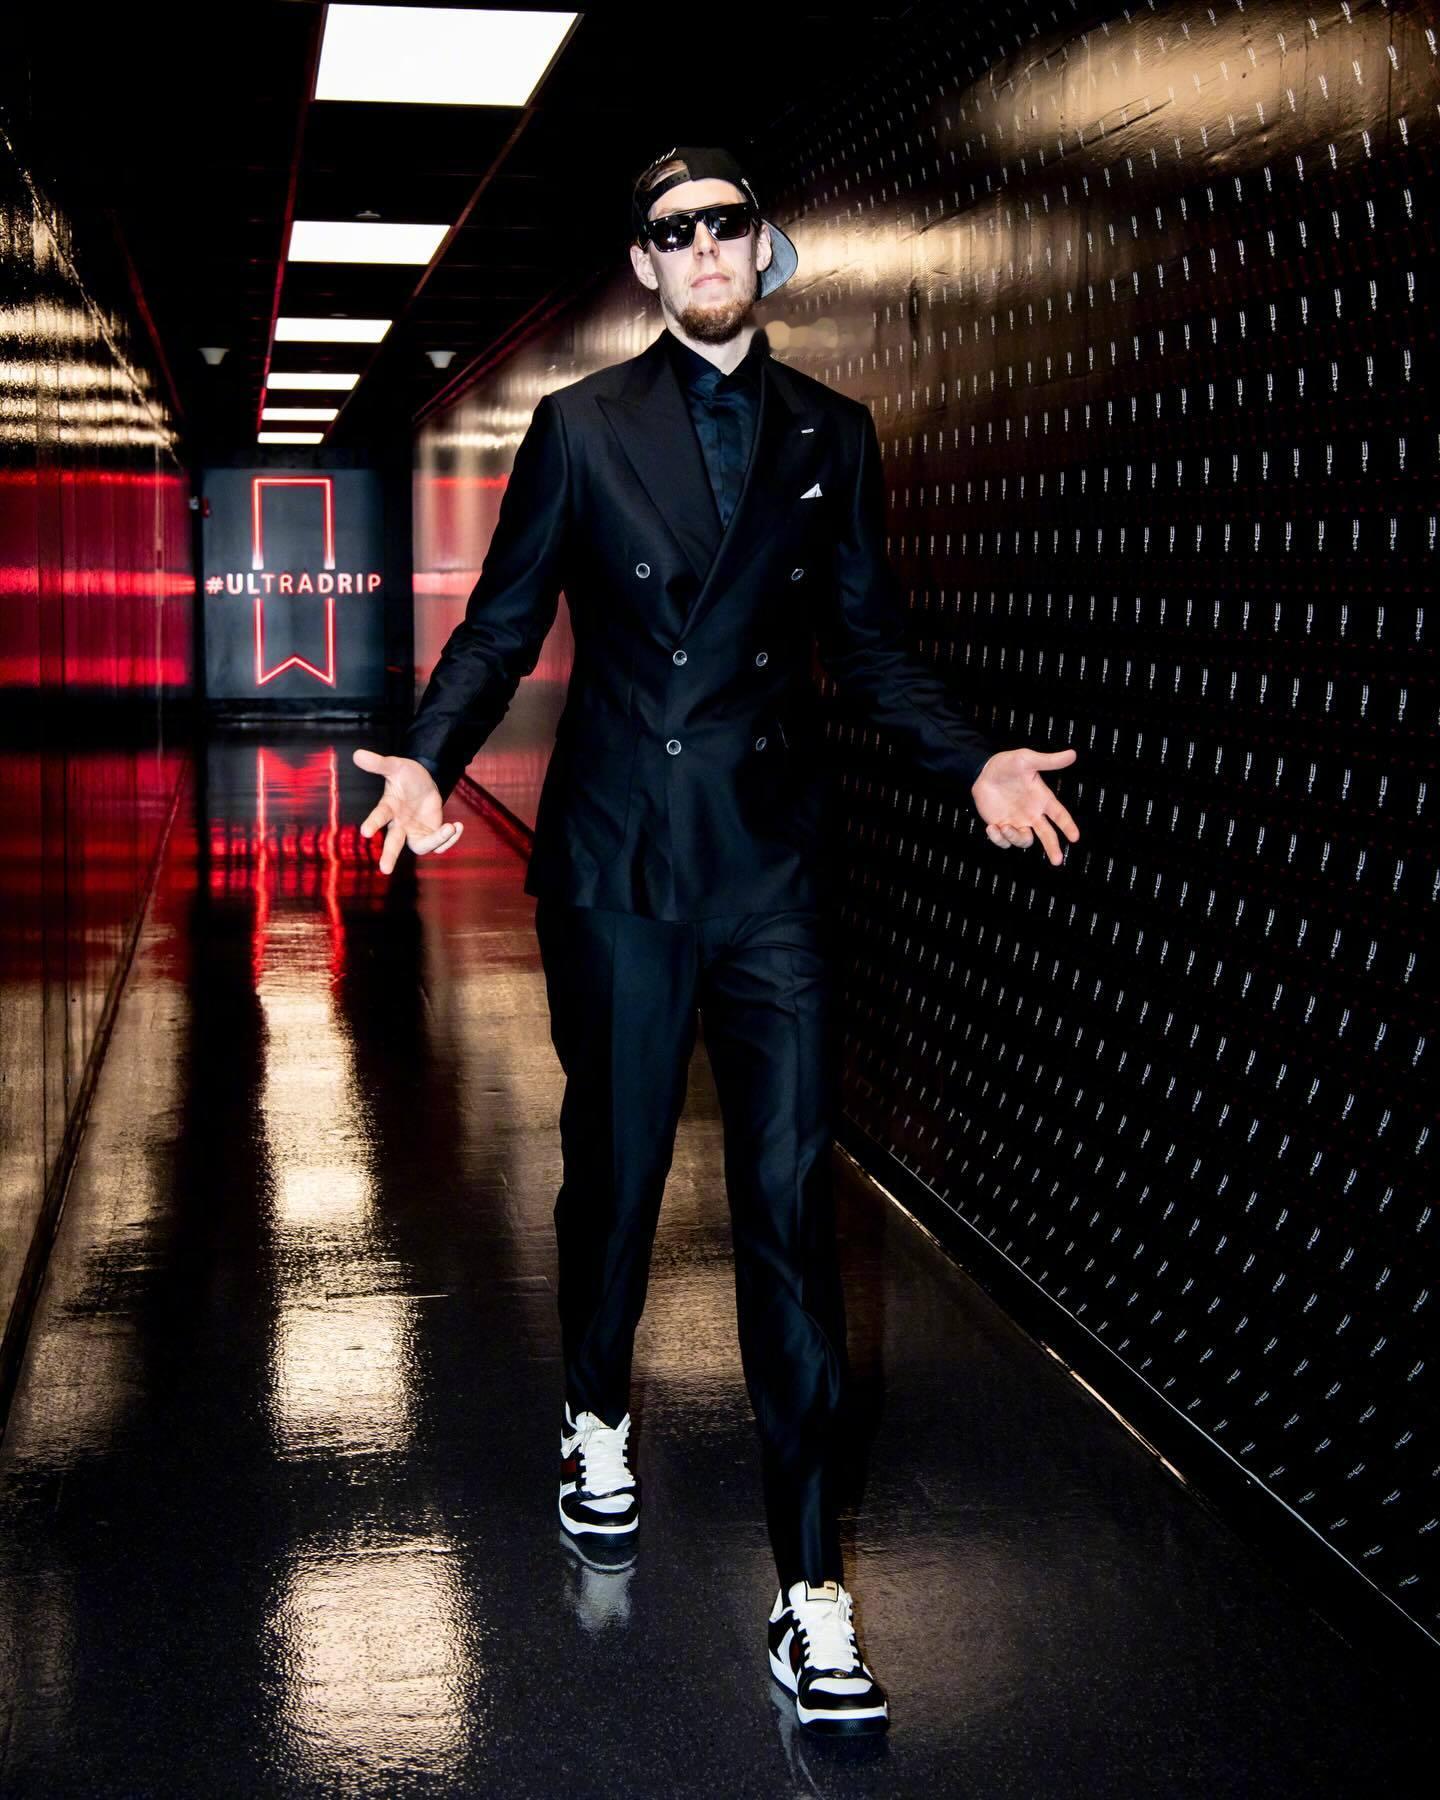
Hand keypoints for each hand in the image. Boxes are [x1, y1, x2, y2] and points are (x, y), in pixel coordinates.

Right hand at [352, 749, 463, 874]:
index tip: (365, 832)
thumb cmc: (406, 775)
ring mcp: (414, 832)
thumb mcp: (396, 766)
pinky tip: (457, 826)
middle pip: (393, 843)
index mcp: (389, 808)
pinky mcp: (430, 834)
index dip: (373, 823)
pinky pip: (438, 844)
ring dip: (436, 841)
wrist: (425, 782)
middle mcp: (399, 824)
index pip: (379, 816)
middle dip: (389, 856)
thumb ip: (379, 763)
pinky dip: (449, 839)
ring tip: (450, 827)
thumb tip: (358, 753)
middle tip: (385, 870)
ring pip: (421, 847)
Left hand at [971, 746, 1079, 866]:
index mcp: (1042, 799)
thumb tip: (1072, 754)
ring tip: (1005, 827)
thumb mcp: (1027, 759)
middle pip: (1047, 835)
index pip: (1059, 815)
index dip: (1068, 826)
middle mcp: (1032, 813)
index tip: (1075, 837)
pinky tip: (992, 828)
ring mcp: (1017, 821)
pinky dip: (998, 839)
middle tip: (1057, 860)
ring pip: (1024, 840)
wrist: (982, 771)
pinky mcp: (1001, 826)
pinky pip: (1004, 841)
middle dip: (1053, 848)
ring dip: (1015, 838)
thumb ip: (1049, 761)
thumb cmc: (1006, 764)